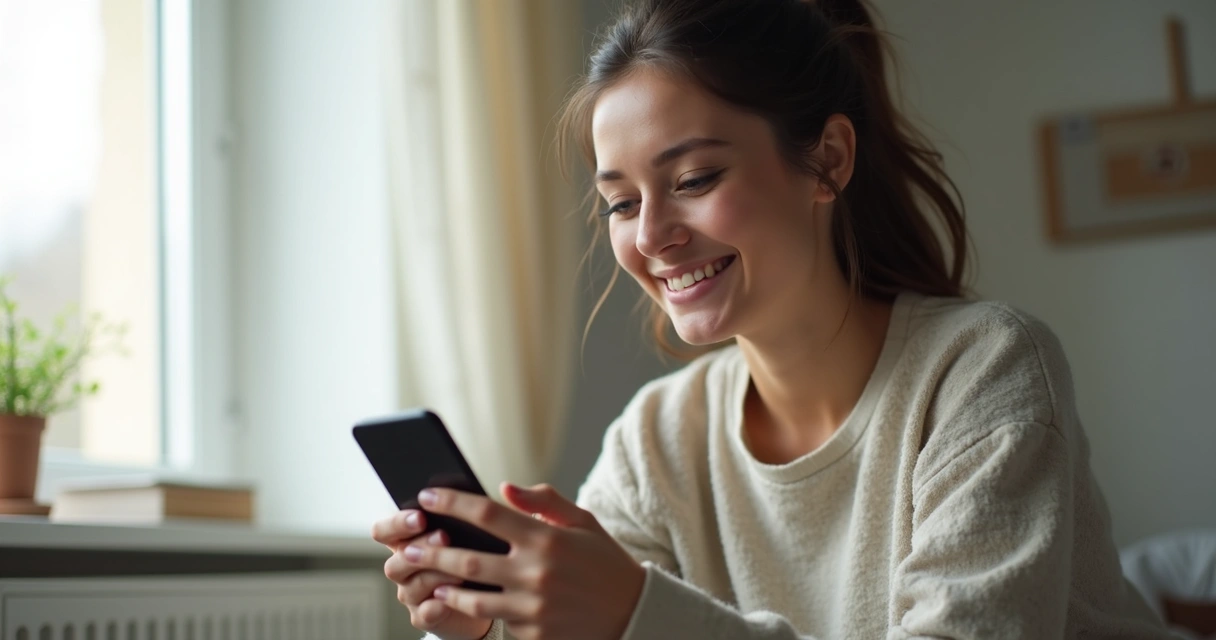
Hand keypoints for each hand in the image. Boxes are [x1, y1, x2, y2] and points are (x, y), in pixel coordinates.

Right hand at [372, 509, 494, 638]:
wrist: (483, 595)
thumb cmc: (468, 554)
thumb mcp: (461, 532)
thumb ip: (452, 517)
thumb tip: (459, 497)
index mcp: (405, 542)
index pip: (383, 532)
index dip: (397, 524)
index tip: (420, 516)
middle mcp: (403, 569)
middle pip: (394, 561)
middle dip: (420, 548)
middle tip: (444, 536)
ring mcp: (411, 594)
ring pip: (412, 586)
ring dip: (435, 575)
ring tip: (461, 568)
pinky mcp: (424, 616)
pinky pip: (425, 613)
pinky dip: (437, 606)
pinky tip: (450, 599)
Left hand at [402, 483, 645, 639]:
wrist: (633, 614)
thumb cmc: (605, 563)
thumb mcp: (583, 523)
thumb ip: (544, 502)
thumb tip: (505, 487)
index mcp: (546, 539)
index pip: (488, 513)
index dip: (453, 502)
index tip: (427, 495)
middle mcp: (536, 573)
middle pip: (468, 560)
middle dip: (432, 552)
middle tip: (409, 546)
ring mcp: (533, 608)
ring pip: (473, 599)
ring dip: (446, 590)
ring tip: (430, 582)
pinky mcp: (534, 635)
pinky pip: (498, 623)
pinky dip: (481, 613)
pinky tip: (463, 606)